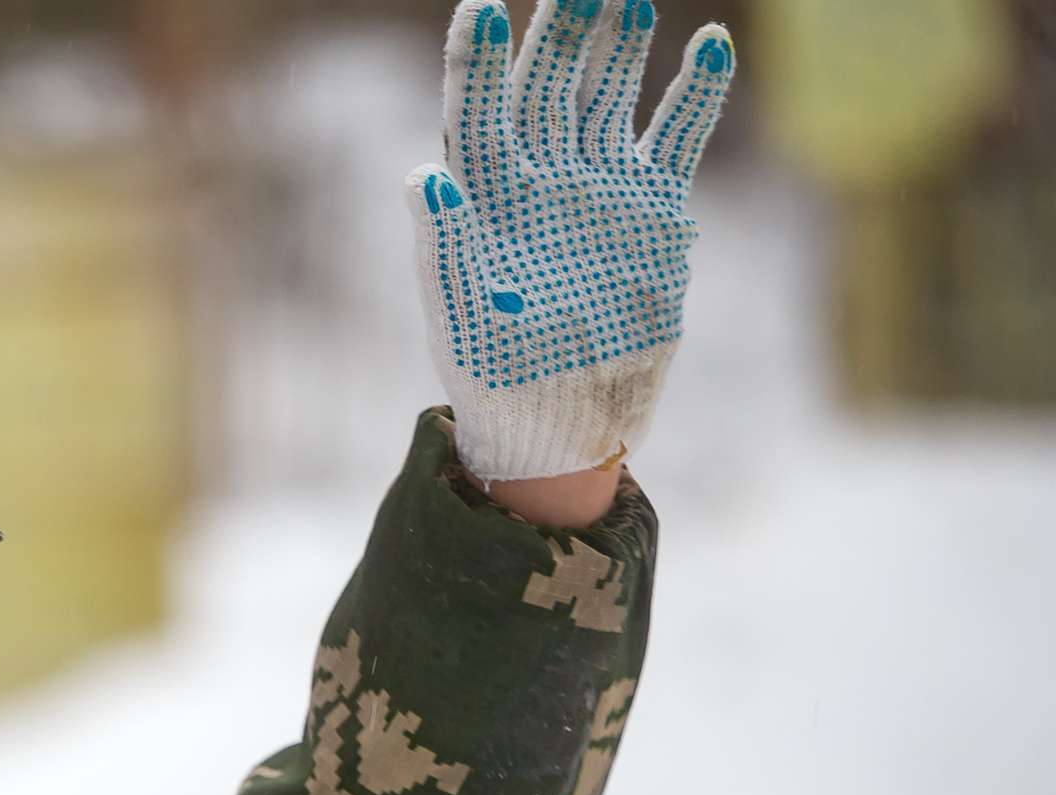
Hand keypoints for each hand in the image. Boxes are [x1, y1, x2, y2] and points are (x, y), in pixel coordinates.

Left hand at [405, 0, 734, 481]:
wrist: (565, 419)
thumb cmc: (498, 374)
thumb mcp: (464, 314)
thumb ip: (446, 244)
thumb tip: (422, 175)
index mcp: (485, 199)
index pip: (477, 111)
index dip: (479, 60)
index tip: (482, 5)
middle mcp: (540, 180)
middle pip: (547, 86)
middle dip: (560, 30)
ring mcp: (598, 188)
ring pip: (607, 96)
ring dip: (618, 45)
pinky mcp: (651, 210)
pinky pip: (674, 137)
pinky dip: (692, 93)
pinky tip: (706, 42)